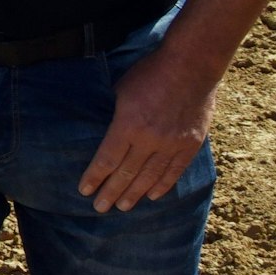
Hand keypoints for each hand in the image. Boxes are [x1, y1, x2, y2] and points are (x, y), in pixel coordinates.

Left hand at [78, 48, 215, 212]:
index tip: (84, 191)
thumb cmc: (149, 73)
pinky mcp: (191, 144)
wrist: (191, 66)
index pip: (107, 159)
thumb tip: (103, 135)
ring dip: (135, 194)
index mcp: (128, 124)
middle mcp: (150, 139)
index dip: (95, 177)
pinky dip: (163, 185)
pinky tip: (152, 196)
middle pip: (127, 173)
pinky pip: (175, 171)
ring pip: (151, 177)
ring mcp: (173, 143)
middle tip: (100, 208)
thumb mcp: (120, 90)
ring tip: (123, 207)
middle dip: (111, 192)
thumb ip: (114, 117)